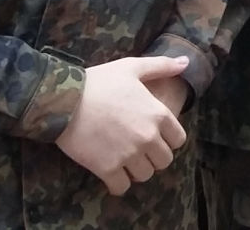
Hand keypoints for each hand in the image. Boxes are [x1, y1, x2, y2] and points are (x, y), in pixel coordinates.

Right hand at [57, 56, 189, 196]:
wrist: (63, 100)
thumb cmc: (98, 82)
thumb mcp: (132, 67)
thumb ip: (161, 66)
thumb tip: (185, 61)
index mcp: (158, 114)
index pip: (179, 140)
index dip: (168, 140)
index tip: (156, 138)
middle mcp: (148, 136)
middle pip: (164, 161)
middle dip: (153, 158)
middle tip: (140, 152)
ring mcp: (128, 154)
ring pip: (145, 175)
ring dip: (137, 171)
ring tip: (125, 162)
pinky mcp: (107, 168)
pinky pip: (122, 187)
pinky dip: (118, 184)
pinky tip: (111, 174)